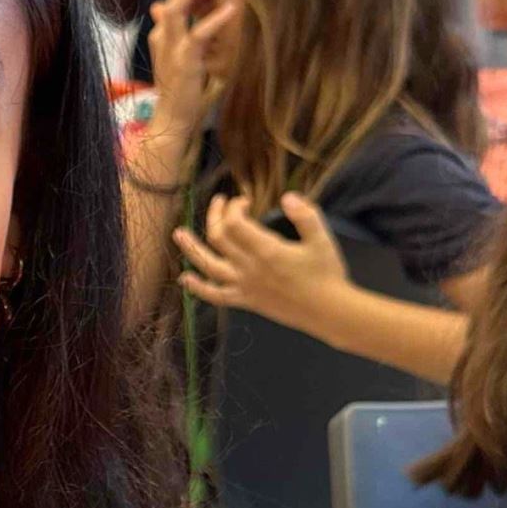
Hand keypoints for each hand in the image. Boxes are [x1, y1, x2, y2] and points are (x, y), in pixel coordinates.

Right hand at [147, 0, 235, 131]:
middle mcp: (164, 35)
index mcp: (164, 33)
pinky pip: (198, 34)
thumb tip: (158, 6)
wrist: (174, 120)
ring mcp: (172, 47)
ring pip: (178, 6)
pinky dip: (214, 20)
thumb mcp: (181, 55)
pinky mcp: (184, 61)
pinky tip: (232, 7)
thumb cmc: (184, 90)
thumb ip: (175, 30)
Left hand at [173, 190, 353, 340]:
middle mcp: (250, 268)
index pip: (235, 223)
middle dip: (215, 215)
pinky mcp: (245, 301)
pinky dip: (197, 287)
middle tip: (218, 202)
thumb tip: (287, 195)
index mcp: (267, 250)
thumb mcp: (322, 238)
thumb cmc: (327, 273)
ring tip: (178, 234)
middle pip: (218, 238)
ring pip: (208, 265)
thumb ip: (305, 214)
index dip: (233, 207)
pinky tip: (185, 279)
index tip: (244, 201)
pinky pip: (215, 295)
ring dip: (191, 248)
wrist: (328, 311)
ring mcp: (244, 286)